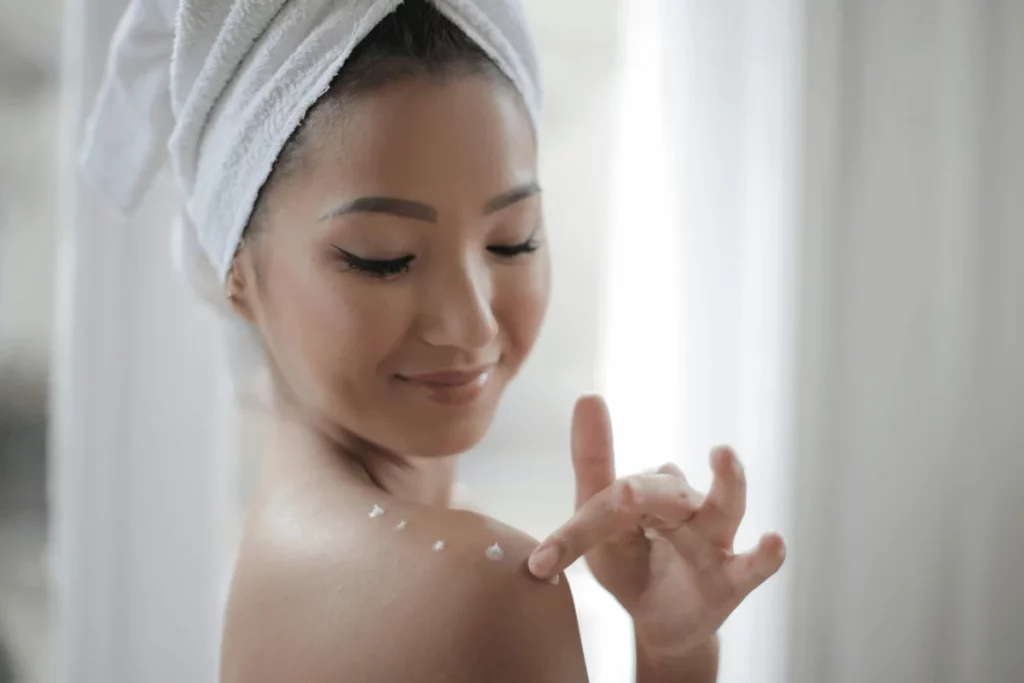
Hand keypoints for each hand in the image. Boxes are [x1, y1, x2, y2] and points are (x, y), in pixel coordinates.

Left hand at [527, 395, 785, 661]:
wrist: (660, 622)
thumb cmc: (630, 563)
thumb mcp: (601, 526)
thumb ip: (593, 468)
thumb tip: (588, 393)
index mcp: (648, 492)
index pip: (611, 500)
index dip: (577, 532)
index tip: (541, 565)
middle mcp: (685, 506)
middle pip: (664, 491)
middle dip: (642, 493)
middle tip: (624, 491)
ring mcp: (714, 540)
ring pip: (724, 506)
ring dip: (727, 482)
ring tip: (723, 454)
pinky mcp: (732, 579)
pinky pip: (753, 565)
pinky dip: (766, 556)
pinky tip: (774, 542)